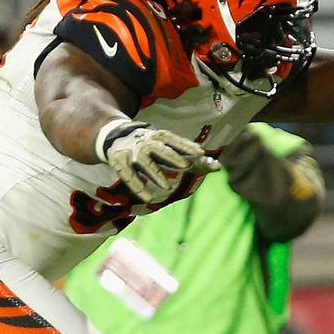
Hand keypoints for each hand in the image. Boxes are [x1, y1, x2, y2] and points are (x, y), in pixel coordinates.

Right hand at [98, 119, 218, 203]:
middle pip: (160, 148)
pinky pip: (128, 175)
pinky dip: (137, 186)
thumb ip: (193, 159)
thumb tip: (219, 167)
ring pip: (144, 162)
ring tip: (167, 188)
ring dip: (156, 174)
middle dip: (172, 155)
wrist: (114, 136)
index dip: (187, 146)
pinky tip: (148, 198)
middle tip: (187, 165)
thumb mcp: (169, 148)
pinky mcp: (119, 162)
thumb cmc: (151, 146)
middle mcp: (146, 142)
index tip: (201, 153)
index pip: (175, 140)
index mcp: (160, 137)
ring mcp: (132, 152)